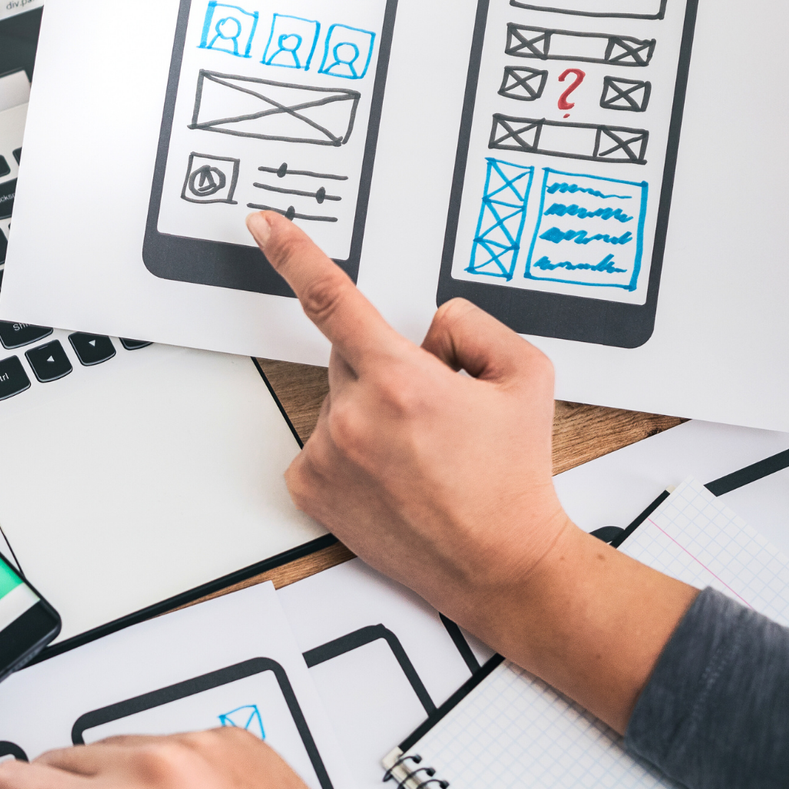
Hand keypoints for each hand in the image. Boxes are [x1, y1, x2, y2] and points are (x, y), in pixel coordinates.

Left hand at [245, 210, 693, 730]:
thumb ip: (474, 325)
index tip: (263, 225)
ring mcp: (327, 455)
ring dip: (371, 413)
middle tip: (436, 415)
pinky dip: (352, 450)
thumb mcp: (525, 376)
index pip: (332, 297)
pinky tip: (394, 475)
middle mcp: (353, 416)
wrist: (500, 563)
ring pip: (339, 402)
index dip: (292, 253)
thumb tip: (430, 329)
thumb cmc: (513, 480)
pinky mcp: (311, 488)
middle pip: (350, 357)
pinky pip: (323, 443)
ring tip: (422, 456)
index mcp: (400, 380)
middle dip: (388, 369)